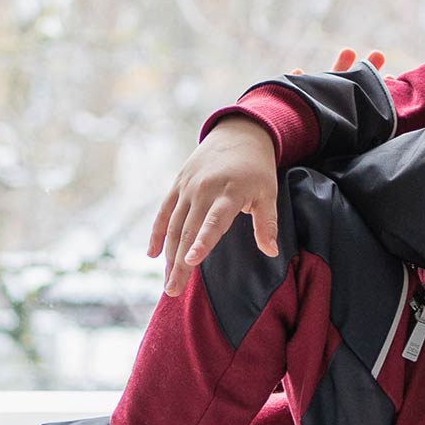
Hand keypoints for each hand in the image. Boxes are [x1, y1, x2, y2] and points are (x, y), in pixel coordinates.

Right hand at [149, 48, 386, 296]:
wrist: (238, 133)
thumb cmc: (256, 168)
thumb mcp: (268, 192)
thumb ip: (267, 223)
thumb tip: (271, 252)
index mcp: (229, 192)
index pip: (213, 221)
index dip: (202, 241)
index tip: (190, 261)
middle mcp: (204, 190)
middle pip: (188, 231)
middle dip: (179, 264)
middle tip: (173, 292)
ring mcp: (187, 187)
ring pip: (174, 226)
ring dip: (168, 255)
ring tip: (168, 283)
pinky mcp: (177, 185)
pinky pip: (164, 212)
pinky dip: (158, 233)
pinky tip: (153, 255)